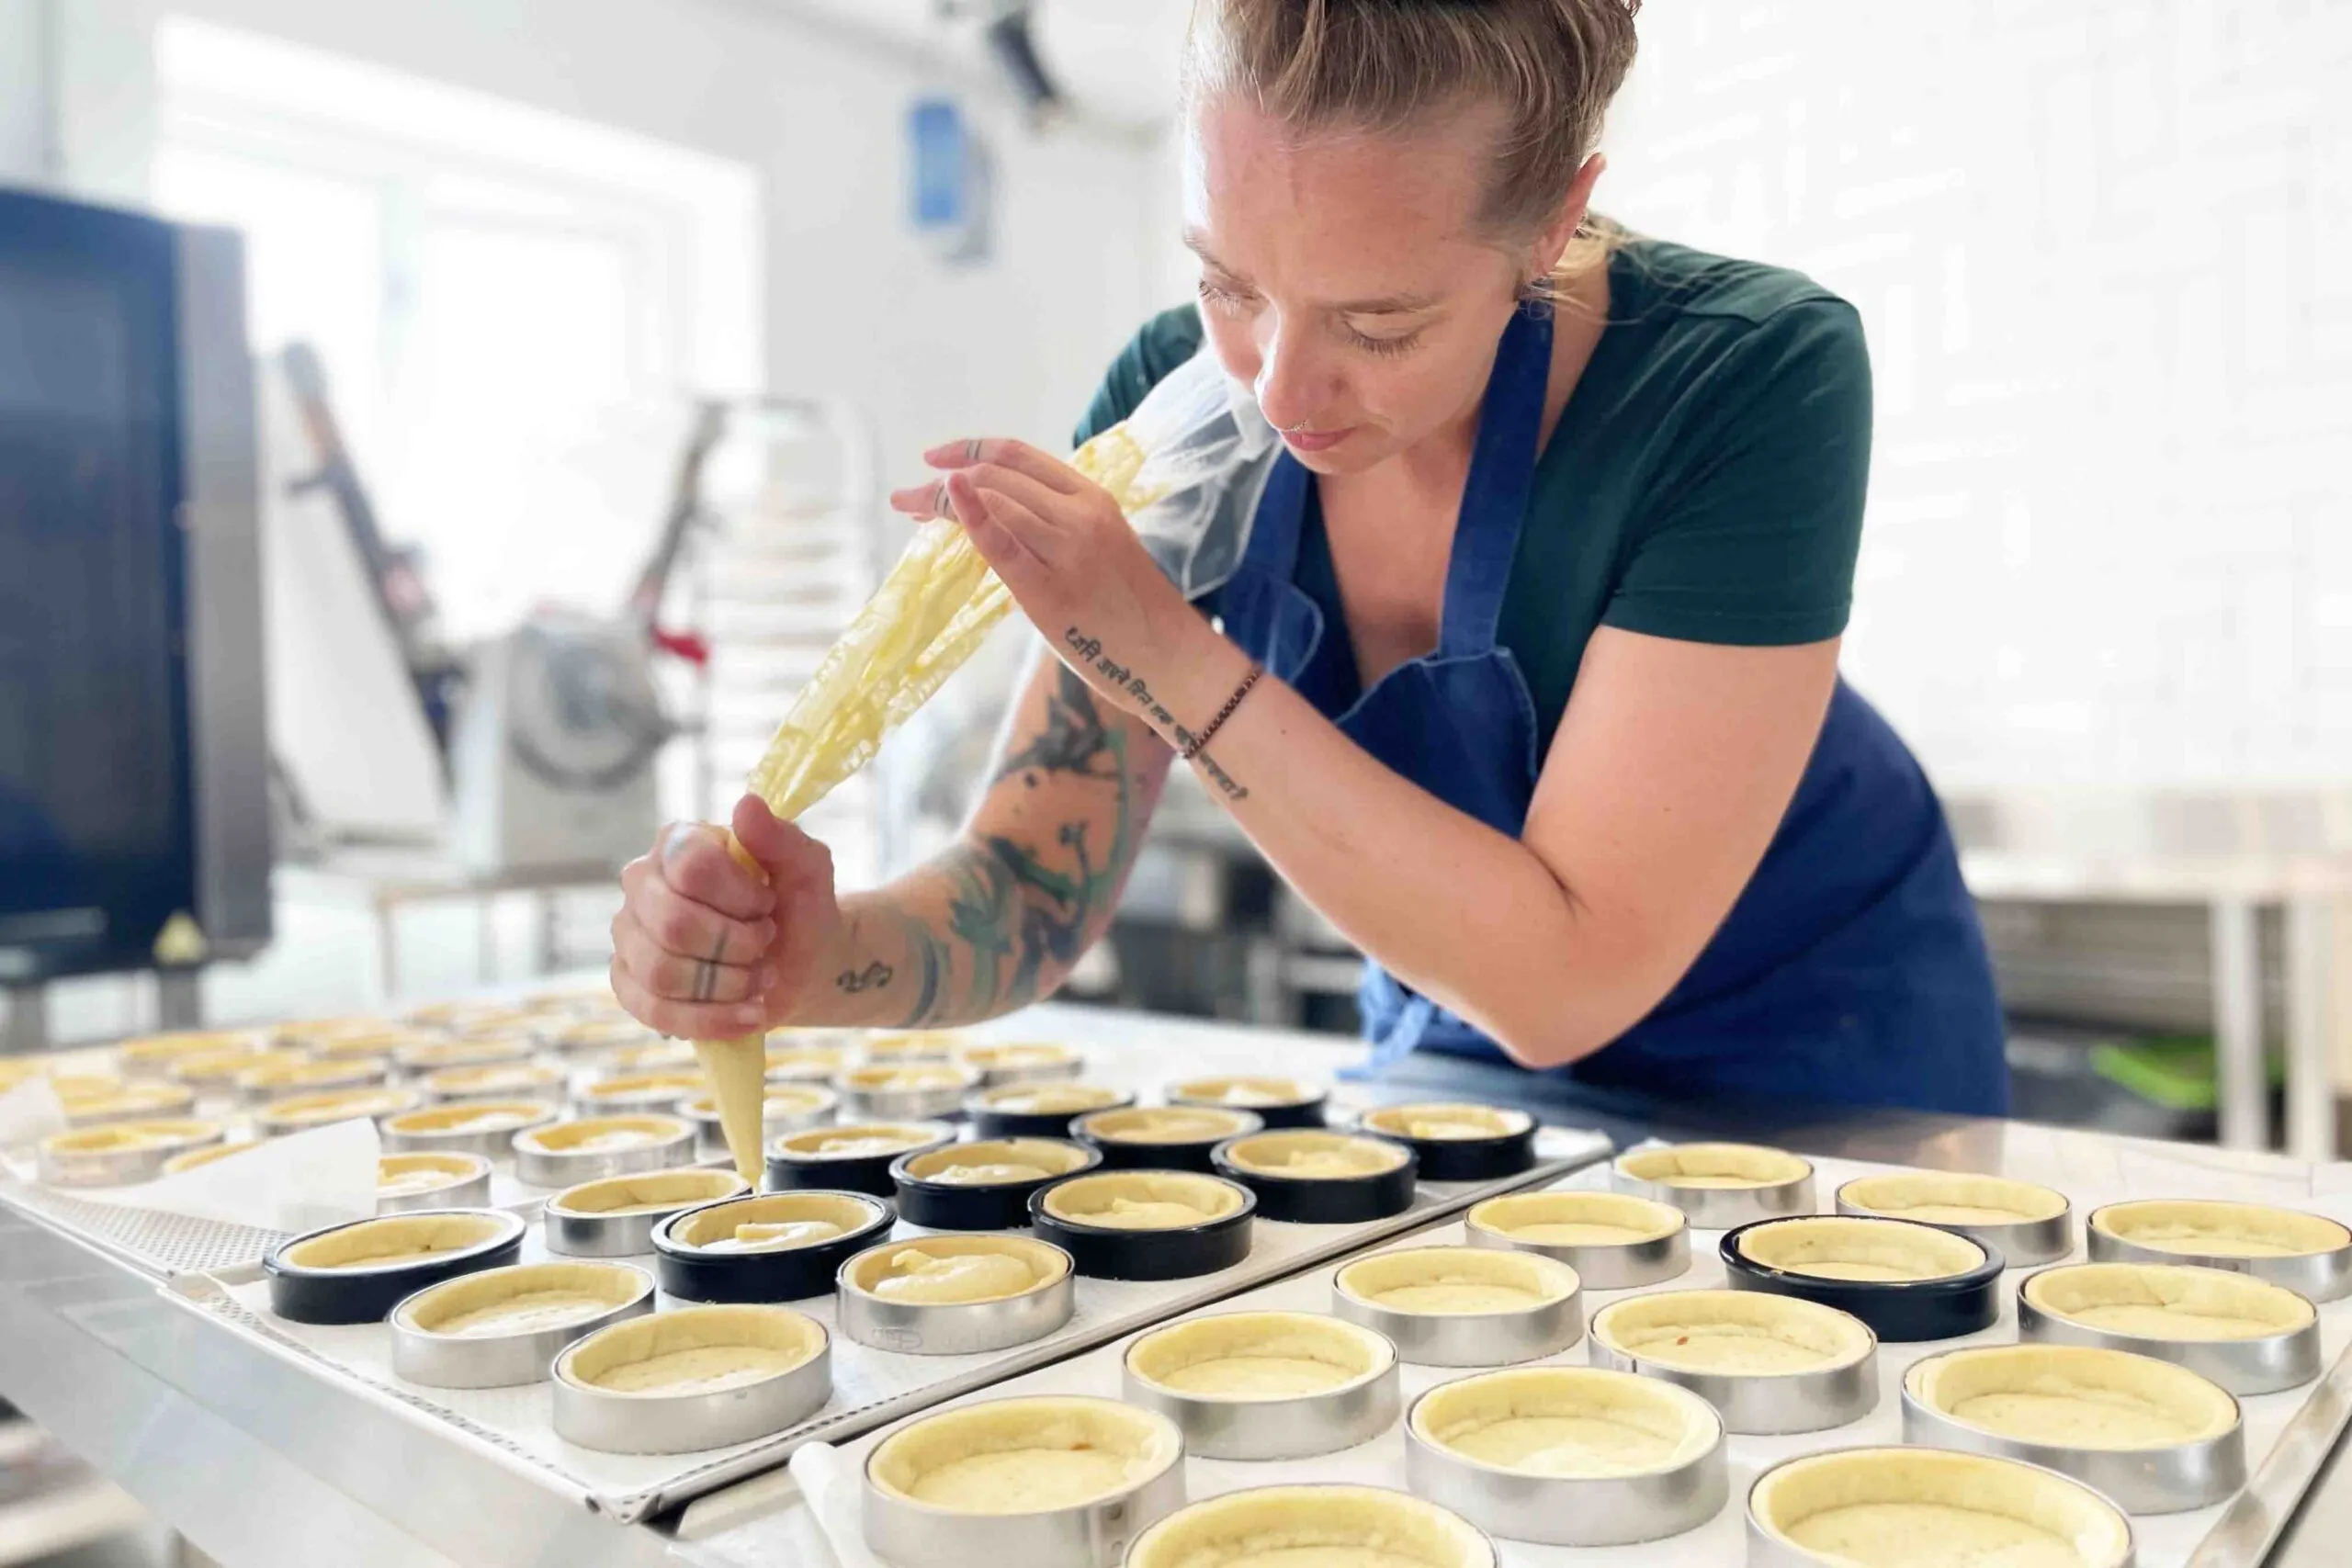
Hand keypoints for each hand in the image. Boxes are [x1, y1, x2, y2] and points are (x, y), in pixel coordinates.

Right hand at [610, 796, 844, 1037]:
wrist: (802, 963)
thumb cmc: (798, 905)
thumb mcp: (807, 868)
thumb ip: (782, 837)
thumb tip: (746, 805)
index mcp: (679, 843)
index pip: (690, 866)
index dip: (738, 896)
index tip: (768, 905)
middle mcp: (642, 882)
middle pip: (672, 924)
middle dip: (736, 946)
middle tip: (765, 943)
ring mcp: (629, 935)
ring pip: (662, 972)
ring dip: (728, 984)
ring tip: (759, 978)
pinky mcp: (629, 983)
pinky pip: (654, 1011)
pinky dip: (711, 1020)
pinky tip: (748, 1014)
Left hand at [890, 438, 1234, 739]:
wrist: (1169, 657)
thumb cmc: (1134, 612)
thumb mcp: (1099, 549)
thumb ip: (1057, 528)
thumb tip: (998, 522)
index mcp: (1093, 497)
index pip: (1020, 455)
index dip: (970, 449)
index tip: (937, 458)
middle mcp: (1080, 513)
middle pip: (997, 477)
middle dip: (944, 481)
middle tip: (909, 499)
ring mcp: (1068, 549)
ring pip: (994, 502)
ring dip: (942, 501)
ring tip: (912, 512)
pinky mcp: (1052, 589)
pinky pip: (1003, 543)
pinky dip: (970, 516)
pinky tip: (946, 498)